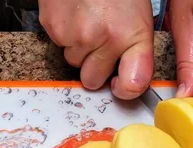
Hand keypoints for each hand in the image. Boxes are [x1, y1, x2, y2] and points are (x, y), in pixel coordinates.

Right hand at [39, 0, 153, 99]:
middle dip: (95, 67)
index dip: (125, 89)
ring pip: (73, 63)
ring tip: (87, 20)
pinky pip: (58, 45)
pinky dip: (64, 34)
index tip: (120, 84)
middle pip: (92, 80)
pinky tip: (73, 15)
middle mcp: (105, 39)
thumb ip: (137, 50)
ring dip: (79, 48)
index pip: (132, 85)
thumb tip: (130, 81)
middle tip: (100, 42)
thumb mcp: (139, 14)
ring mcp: (76, 35)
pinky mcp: (53, 29)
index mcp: (132, 34)